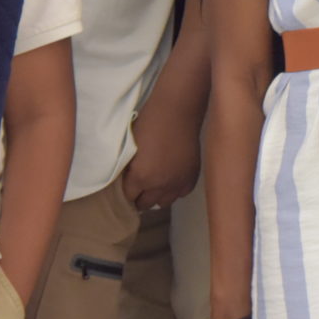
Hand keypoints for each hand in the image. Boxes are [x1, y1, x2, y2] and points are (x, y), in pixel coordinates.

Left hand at [123, 96, 200, 210]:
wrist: (176, 114)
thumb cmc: (148, 126)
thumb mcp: (130, 150)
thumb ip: (128, 170)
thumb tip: (128, 182)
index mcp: (140, 178)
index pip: (128, 198)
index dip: (127, 192)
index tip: (128, 187)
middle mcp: (160, 185)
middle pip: (146, 204)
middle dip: (141, 197)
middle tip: (140, 186)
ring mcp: (178, 182)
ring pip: (164, 202)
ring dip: (158, 196)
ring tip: (156, 184)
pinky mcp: (192, 176)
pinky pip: (181, 193)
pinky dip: (175, 189)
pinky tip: (172, 179)